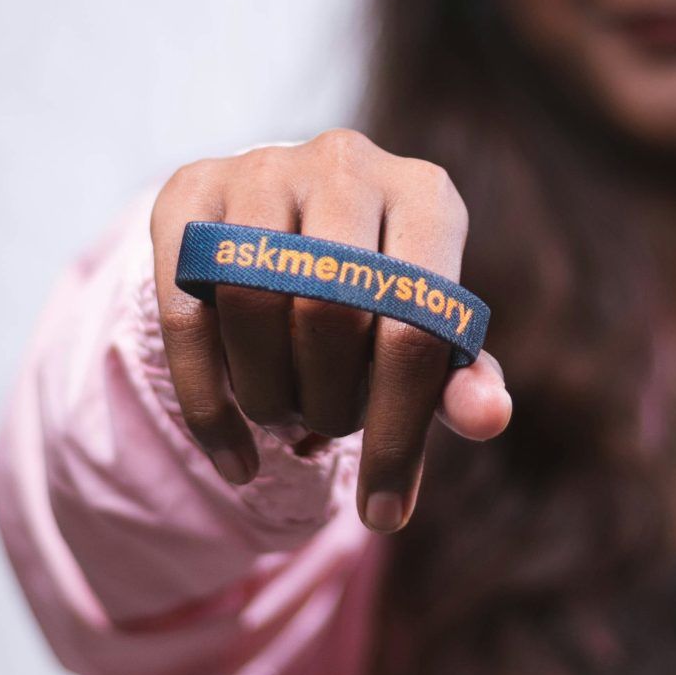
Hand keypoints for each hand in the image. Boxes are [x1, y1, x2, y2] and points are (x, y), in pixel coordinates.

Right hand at [150, 129, 510, 532]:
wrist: (290, 218)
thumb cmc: (378, 289)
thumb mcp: (427, 326)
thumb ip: (458, 375)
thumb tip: (490, 419)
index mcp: (427, 196)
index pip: (416, 324)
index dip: (400, 430)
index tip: (387, 511)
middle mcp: (348, 163)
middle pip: (330, 313)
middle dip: (331, 403)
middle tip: (330, 429)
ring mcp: (264, 168)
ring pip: (252, 303)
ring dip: (271, 397)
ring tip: (288, 418)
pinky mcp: (191, 192)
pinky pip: (185, 311)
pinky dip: (207, 405)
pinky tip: (234, 460)